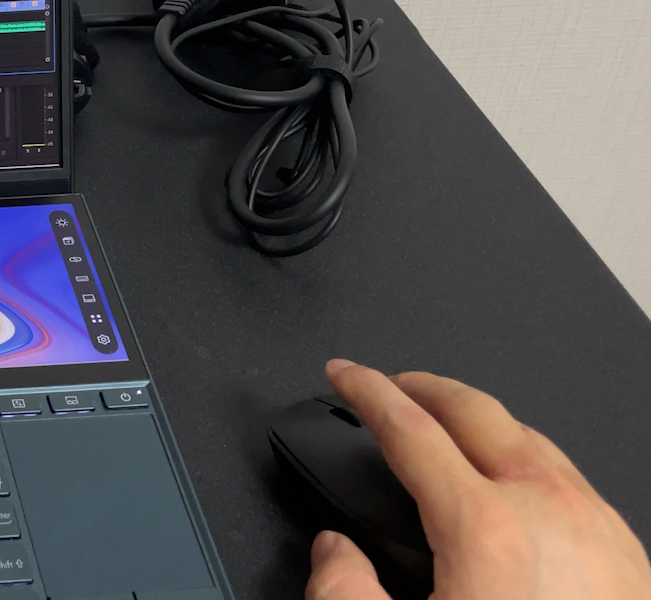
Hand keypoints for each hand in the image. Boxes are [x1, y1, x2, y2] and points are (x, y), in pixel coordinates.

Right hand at [306, 358, 650, 599]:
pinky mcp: (630, 557)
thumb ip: (345, 594)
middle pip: (478, 412)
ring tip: (450, 428)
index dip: (366, 393)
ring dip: (481, 420)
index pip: (409, 429)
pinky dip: (530, 459)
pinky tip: (518, 485)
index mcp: (483, 527)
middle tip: (392, 384)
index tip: (345, 376)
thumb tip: (335, 554)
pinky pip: (573, 479)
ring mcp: (598, 528)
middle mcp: (548, 511)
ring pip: (533, 439)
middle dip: (426, 386)